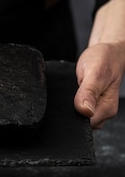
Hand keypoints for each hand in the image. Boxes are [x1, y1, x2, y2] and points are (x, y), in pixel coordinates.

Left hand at [74, 0, 124, 128]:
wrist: (107, 51)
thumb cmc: (104, 59)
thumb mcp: (95, 72)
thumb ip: (89, 92)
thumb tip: (84, 110)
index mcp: (107, 108)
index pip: (85, 125)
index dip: (73, 116)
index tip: (69, 101)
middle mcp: (103, 112)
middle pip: (80, 123)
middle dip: (70, 112)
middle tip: (70, 92)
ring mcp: (96, 109)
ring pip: (77, 117)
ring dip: (70, 107)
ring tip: (71, 91)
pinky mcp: (90, 105)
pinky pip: (77, 110)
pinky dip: (71, 103)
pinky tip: (71, 93)